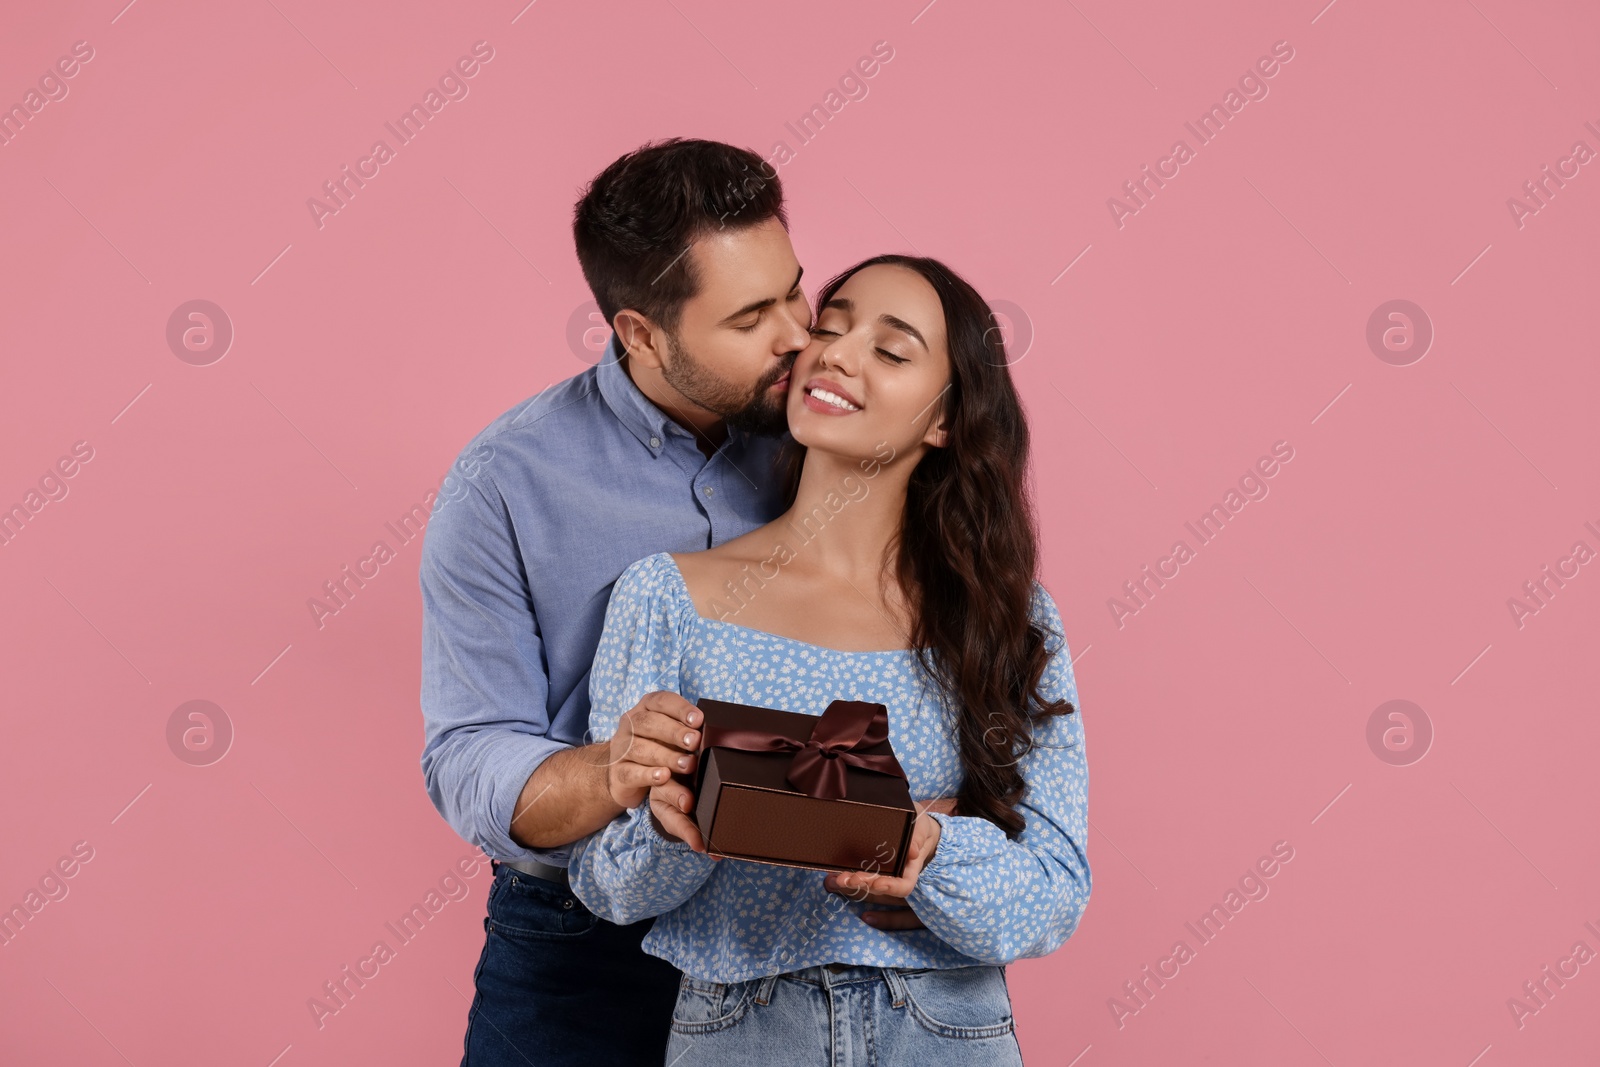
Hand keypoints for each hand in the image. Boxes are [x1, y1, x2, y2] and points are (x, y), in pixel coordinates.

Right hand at [606, 692, 700, 811]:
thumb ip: (687, 729)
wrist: (624, 775)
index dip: (680, 709)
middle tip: (695, 742)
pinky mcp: (617, 773)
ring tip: (687, 765)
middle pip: (649, 723)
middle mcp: (630, 724)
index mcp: (645, 708)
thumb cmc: (656, 747)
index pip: (661, 701)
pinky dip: (648, 774)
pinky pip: (631, 772)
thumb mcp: (670, 734)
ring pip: (640, 748)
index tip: (698, 720)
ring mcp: (621, 748)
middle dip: (675, 732)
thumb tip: (715, 732)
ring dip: (666, 756)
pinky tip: (663, 776)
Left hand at [826, 798, 953, 928]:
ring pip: (867, 889)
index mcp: (911, 869)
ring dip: (850, 886)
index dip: (891, 888)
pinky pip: (859, 884)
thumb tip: (913, 851)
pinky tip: (833, 883)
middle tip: (845, 879)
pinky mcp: (872, 872)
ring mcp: (883, 878)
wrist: (915, 826)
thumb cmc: (918, 825)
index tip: (877, 883)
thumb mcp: (921, 826)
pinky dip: (846, 882)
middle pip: (880, 890)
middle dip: (862, 886)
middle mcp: (896, 878)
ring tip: (832, 880)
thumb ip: (918, 835)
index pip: (904, 886)